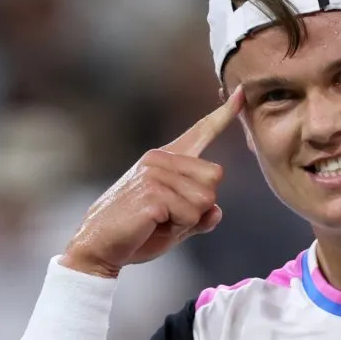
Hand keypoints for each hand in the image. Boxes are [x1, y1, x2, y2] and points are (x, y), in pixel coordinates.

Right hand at [60, 88, 244, 277]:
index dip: (224, 114)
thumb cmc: (137, 233)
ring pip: (206, 198)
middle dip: (201, 203)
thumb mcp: (176, 223)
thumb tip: (216, 211)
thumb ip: (199, 215)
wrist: (99, 246)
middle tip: (169, 214)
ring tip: (158, 220)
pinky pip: (191, 214)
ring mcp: (155, 173)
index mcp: (166, 159)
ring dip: (188, 219)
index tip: (241, 92)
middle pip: (215, 175)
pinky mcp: (152, 192)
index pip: (201, 131)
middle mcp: (160, 159)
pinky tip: (153, 224)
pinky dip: (179, 227)